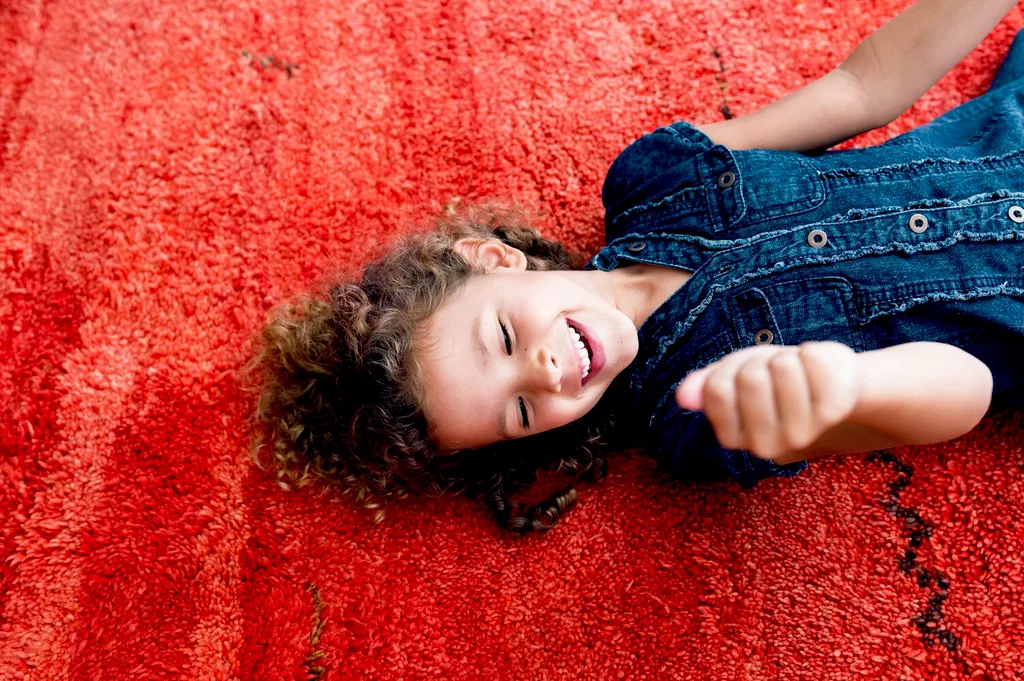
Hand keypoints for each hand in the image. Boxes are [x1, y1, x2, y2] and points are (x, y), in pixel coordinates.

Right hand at [675, 341, 859, 460]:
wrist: (824, 380)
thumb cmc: (772, 378)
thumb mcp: (733, 377)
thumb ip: (706, 385)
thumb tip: (683, 396)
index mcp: (732, 437)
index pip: (717, 389)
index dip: (730, 369)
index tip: (744, 376)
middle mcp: (765, 445)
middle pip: (749, 378)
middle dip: (760, 362)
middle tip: (774, 374)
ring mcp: (802, 432)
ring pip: (782, 367)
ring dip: (788, 357)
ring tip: (796, 373)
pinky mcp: (833, 411)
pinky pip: (813, 360)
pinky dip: (812, 352)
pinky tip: (817, 370)